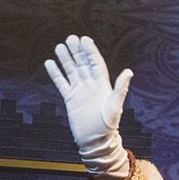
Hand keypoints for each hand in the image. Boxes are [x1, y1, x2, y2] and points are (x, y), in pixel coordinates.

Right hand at [44, 35, 133, 179]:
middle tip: (70, 38)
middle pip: (83, 64)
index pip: (95, 63)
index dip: (90, 51)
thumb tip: (129, 71)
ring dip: (66, 59)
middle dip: (77, 51)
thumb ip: (120, 88)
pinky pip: (62, 83)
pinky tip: (50, 63)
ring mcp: (80, 91)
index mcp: (102, 85)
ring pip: (71, 71)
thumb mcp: (115, 106)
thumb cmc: (108, 125)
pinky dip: (56, 73)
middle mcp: (91, 85)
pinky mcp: (70, 99)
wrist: (95, 141)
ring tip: (59, 46)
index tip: (84, 39)